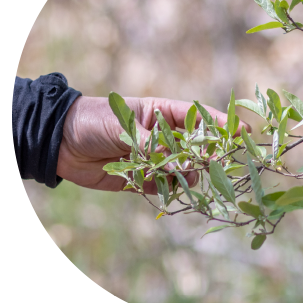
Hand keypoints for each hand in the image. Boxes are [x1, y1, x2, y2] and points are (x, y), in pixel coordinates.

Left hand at [57, 96, 250, 192]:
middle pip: (196, 146)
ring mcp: (155, 158)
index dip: (221, 123)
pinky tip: (161, 186)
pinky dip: (167, 188)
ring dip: (186, 174)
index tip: (242, 131)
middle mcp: (163, 136)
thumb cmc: (93, 121)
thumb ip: (152, 144)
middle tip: (218, 163)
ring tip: (180, 175)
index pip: (198, 117)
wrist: (60, 142)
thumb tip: (179, 163)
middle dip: (209, 154)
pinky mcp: (143, 178)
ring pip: (183, 169)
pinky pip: (164, 186)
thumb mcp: (124, 126)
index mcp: (162, 113)